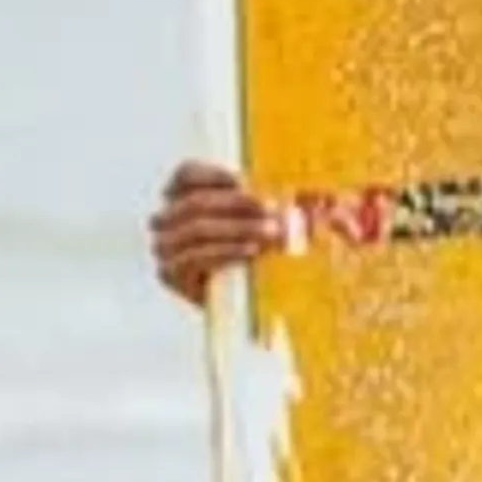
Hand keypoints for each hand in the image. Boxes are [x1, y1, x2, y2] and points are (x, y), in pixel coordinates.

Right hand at [149, 160, 277, 303]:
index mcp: (183, 198)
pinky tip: (251, 251)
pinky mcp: (171, 274)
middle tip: (273, 208)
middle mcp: (167, 220)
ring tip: (272, 233)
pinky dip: (225, 252)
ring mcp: (165, 248)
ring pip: (197, 228)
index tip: (245, 180)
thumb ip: (280, 205)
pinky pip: (194, 258)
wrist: (252, 307)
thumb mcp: (271, 224)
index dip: (214, 174)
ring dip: (238, 228)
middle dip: (238, 203)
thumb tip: (316, 194)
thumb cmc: (261, 256)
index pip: (186, 175)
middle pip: (195, 201)